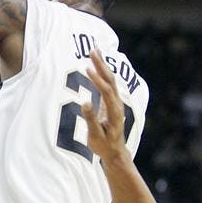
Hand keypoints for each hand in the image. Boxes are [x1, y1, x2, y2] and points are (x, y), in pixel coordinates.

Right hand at [82, 50, 130, 164]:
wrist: (115, 152)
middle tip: (92, 50)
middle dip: (101, 65)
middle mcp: (117, 104)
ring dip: (102, 65)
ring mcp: (115, 102)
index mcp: (114, 111)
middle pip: (110, 80)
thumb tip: (84, 102)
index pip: (106, 91)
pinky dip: (102, 73)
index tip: (86, 69)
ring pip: (110, 80)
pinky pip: (107, 84)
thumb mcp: (95, 135)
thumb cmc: (104, 145)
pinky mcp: (111, 102)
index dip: (96, 80)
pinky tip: (96, 66)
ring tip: (94, 52)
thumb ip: (90, 119)